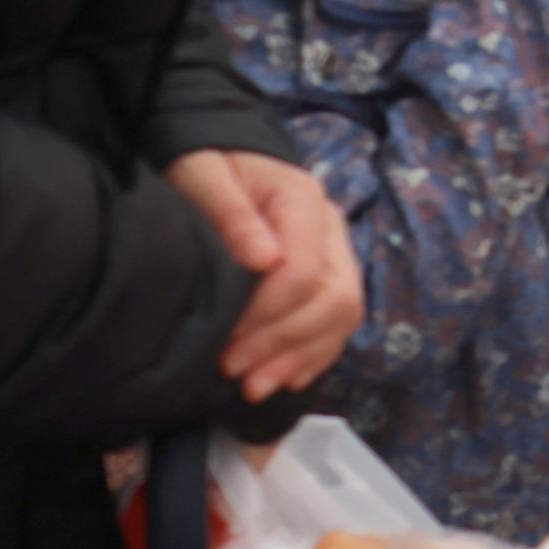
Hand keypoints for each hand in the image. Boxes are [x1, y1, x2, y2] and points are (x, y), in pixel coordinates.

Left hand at [168, 148, 363, 402]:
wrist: (221, 161)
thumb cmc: (207, 168)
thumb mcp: (204, 177)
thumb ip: (231, 214)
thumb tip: (264, 260)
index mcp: (304, 201)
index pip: (304, 272)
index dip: (266, 315)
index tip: (222, 341)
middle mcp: (331, 230)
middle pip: (335, 298)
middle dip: (284, 342)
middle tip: (231, 369)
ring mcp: (336, 254)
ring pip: (344, 316)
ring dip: (300, 357)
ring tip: (253, 387)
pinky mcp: (329, 277)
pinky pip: (338, 324)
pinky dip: (314, 356)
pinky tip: (283, 379)